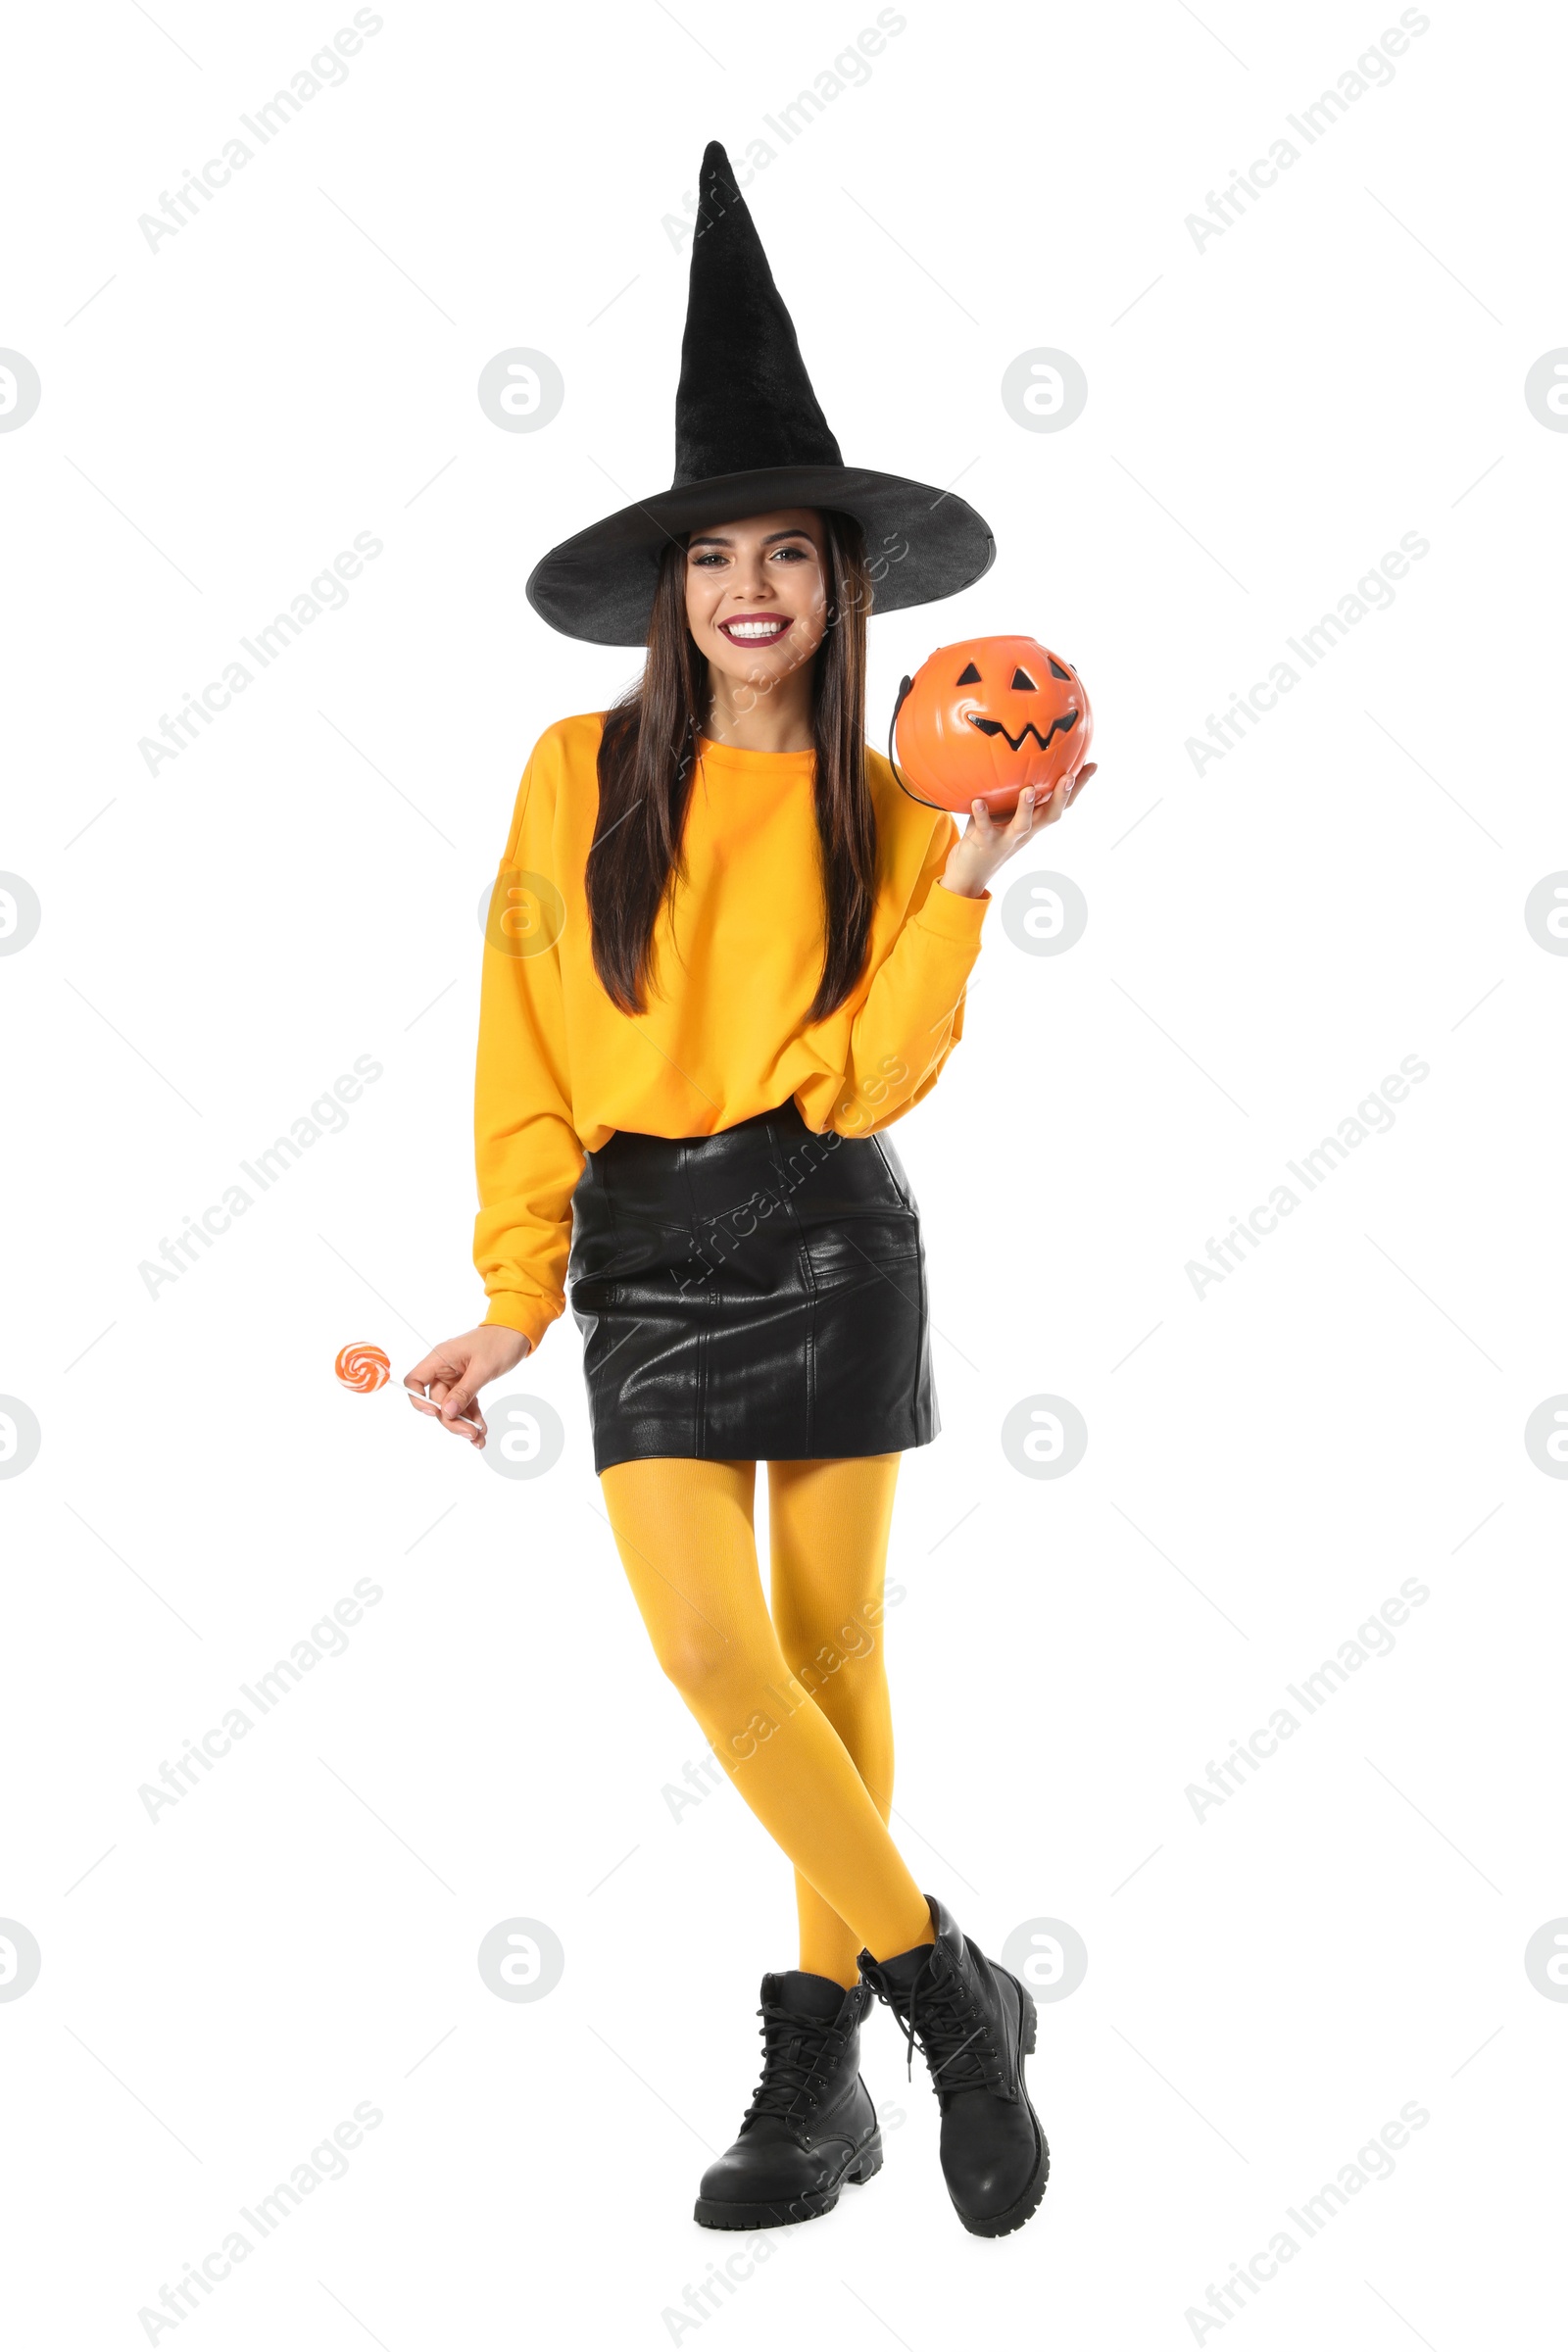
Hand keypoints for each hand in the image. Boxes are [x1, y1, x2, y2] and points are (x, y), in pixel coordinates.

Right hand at [403, 1323, 530, 1448]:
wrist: (518, 1332)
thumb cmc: (499, 1343)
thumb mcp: (482, 1368)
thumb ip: (464, 1391)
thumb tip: (446, 1412)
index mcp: (440, 1358)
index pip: (415, 1380)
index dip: (418, 1399)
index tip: (433, 1413)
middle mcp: (444, 1369)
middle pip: (437, 1401)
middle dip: (452, 1420)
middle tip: (471, 1433)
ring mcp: (455, 1377)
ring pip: (452, 1407)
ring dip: (464, 1423)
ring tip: (480, 1439)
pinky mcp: (468, 1383)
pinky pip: (465, 1404)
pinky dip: (473, 1417)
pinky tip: (482, 1431)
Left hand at [939, 764, 1096, 899]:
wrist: (971, 872)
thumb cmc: (990, 833)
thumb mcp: (1006, 811)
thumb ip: (1013, 790)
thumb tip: (1016, 759)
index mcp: (1035, 821)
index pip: (1062, 804)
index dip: (1078, 787)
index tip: (1092, 765)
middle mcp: (1026, 830)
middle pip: (1051, 815)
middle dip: (1062, 796)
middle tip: (1069, 775)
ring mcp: (1007, 838)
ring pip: (1023, 824)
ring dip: (1026, 808)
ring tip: (1028, 789)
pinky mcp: (985, 843)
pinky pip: (984, 827)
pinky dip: (982, 814)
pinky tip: (977, 801)